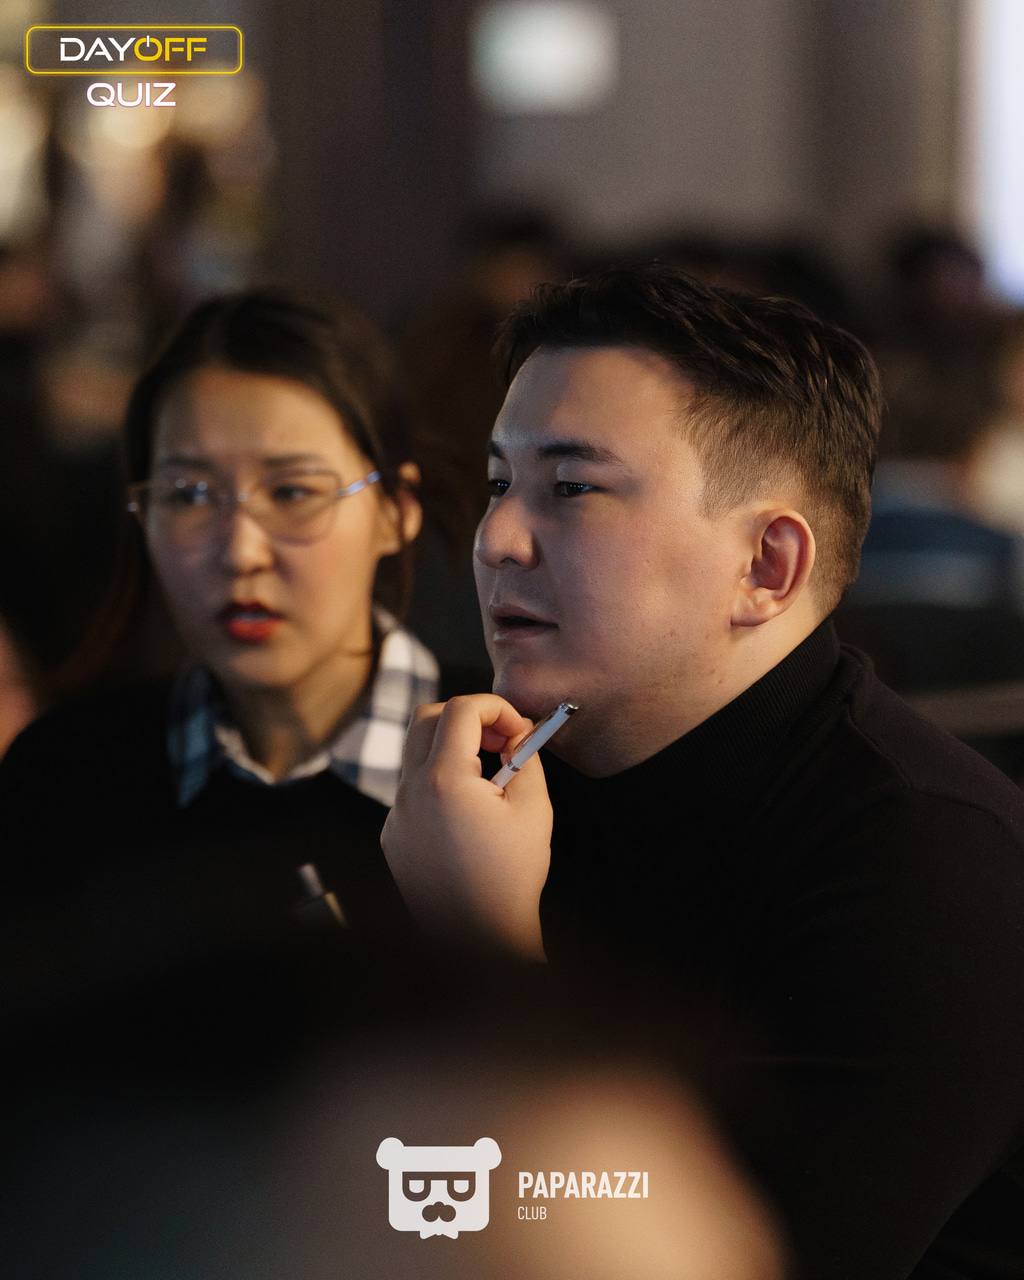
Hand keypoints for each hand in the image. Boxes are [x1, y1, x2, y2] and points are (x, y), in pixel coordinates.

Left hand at [381, 694, 552, 959]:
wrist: (480, 938)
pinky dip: (439, 784)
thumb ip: (526, 756)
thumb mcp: (533, 807)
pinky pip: (411, 790)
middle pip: (426, 719)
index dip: (495, 707)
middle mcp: (409, 792)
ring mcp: (396, 815)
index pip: (461, 709)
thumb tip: (516, 732)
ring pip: (416, 754)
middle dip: (467, 718)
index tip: (517, 728)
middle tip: (499, 741)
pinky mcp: (393, 836)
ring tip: (488, 780)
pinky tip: (468, 816)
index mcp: (444, 780)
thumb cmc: (511, 877)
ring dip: (451, 750)